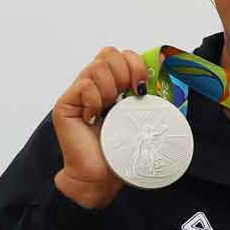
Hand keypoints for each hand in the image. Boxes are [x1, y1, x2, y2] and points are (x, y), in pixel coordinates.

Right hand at [51, 46, 148, 209]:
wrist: (101, 176)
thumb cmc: (122, 151)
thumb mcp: (142, 117)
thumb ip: (149, 94)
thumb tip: (164, 66)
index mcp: (113, 85)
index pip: (121, 55)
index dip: (135, 64)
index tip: (143, 88)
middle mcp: (95, 85)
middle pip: (109, 53)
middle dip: (125, 73)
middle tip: (127, 98)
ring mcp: (79, 93)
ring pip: (97, 67)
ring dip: (111, 89)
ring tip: (109, 111)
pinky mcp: (66, 103)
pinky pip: (84, 85)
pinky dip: (95, 101)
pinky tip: (94, 119)